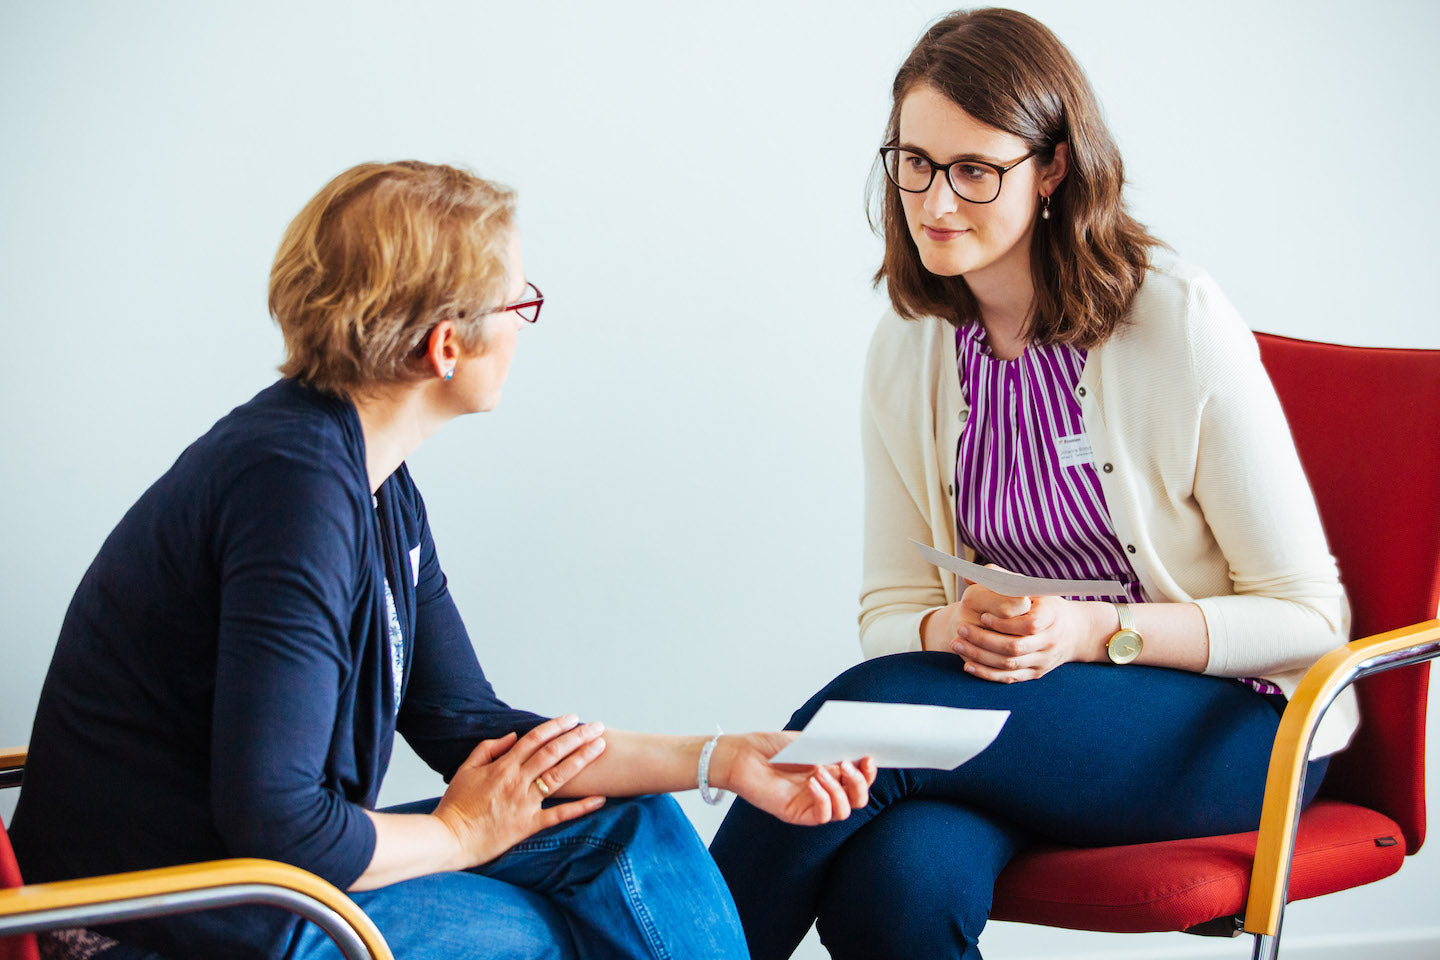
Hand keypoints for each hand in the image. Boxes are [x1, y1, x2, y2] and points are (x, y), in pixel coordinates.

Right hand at [431, 715, 607, 868]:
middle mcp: (517, 781)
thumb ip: (488, 749)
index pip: (535, 739)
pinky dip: (581, 806)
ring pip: (559, 775)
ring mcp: (525, 803)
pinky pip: (559, 814)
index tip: (573, 718)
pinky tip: (601, 798)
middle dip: (577, 737)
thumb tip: (512, 735)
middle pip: (553, 752)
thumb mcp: (466, 769)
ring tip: (600, 747)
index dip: (556, 726)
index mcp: (503, 766)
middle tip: (598, 727)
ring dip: (582, 759)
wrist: (449, 839)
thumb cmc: (456, 805)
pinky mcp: (528, 825)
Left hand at [714, 732, 876, 825]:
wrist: (743, 755)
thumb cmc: (772, 747)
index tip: (869, 757)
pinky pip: (823, 816)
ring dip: (839, 790)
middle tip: (848, 765)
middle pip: (858, 799)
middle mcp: (825, 790)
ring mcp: (812, 804)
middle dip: (859, 783)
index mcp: (831, 771)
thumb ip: (832, 748)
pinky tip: (812, 783)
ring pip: (844, 810)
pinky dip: (823, 799)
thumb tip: (857, 748)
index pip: (860, 779)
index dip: (869, 772)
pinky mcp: (798, 814)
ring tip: (821, 771)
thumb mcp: (808, 742)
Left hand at [948, 580, 1110, 682]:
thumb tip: (970, 579)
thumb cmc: (1043, 603)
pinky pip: (1010, 678)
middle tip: (961, 629)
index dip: (1004, 623)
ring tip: (957, 644)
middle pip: (1015, 647)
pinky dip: (988, 674)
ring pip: (1010, 664)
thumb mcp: (1029, 586)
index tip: (983, 616)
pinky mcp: (1036, 673)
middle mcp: (1050, 640)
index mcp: (1052, 615)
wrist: (1073, 631)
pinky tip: (969, 665)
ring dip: (980, 656)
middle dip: (984, 640)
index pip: (1029, 624)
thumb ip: (1001, 578)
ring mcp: (1044, 659)